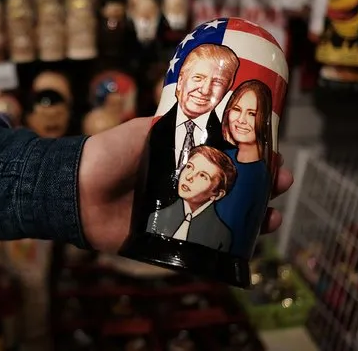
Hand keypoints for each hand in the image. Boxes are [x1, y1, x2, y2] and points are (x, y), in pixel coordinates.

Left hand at [78, 117, 293, 252]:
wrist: (77, 188)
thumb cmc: (108, 154)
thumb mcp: (144, 131)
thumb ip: (174, 124)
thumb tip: (209, 106)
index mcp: (181, 161)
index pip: (226, 159)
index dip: (252, 158)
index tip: (275, 153)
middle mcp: (184, 188)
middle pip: (234, 191)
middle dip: (263, 189)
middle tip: (280, 183)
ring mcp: (178, 218)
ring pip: (226, 221)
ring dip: (254, 220)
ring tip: (272, 217)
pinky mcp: (167, 244)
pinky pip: (203, 250)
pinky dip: (227, 249)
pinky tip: (249, 243)